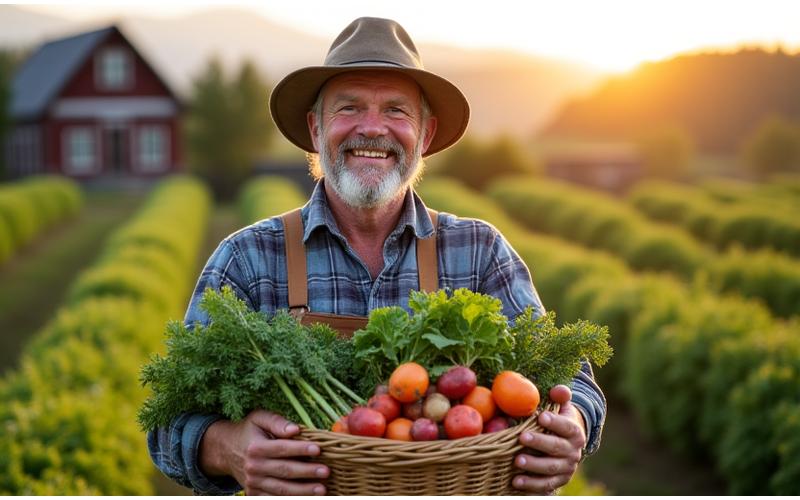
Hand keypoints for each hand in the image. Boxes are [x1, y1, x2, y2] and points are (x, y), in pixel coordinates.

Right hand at [199, 409, 328, 494]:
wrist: (226, 451)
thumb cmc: (249, 431)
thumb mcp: (259, 418)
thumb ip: (277, 422)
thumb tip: (295, 430)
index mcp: (256, 448)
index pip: (282, 449)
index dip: (301, 449)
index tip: (318, 449)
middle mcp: (253, 468)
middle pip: (284, 471)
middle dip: (307, 472)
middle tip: (326, 471)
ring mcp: (253, 483)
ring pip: (281, 490)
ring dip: (303, 491)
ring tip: (322, 489)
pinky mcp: (254, 494)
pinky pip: (275, 499)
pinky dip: (292, 499)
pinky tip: (307, 497)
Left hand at [512, 385, 585, 494]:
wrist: (568, 445)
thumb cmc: (558, 421)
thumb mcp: (562, 407)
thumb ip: (560, 397)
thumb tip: (558, 390)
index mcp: (574, 432)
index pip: (566, 427)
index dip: (555, 422)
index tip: (541, 417)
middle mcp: (573, 451)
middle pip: (556, 447)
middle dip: (539, 443)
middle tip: (522, 437)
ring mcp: (566, 468)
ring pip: (550, 468)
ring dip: (533, 465)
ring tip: (517, 461)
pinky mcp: (558, 481)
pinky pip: (545, 485)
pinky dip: (531, 484)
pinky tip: (516, 481)